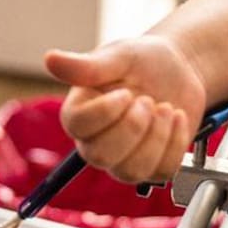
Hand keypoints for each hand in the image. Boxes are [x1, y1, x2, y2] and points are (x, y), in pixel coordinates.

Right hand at [44, 34, 206, 182]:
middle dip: (132, 128)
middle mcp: (96, 141)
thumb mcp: (118, 56)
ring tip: (166, 108)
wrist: (178, 70)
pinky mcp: (152, 168)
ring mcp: (123, 159)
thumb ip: (86, 65)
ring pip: (131, 171)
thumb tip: (49, 59)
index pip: (77, 126)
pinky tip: (178, 117)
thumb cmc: (142, 61)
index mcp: (79, 112)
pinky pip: (162, 172)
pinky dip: (176, 143)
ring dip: (157, 137)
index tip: (126, 92)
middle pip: (101, 156)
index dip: (104, 112)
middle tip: (148, 99)